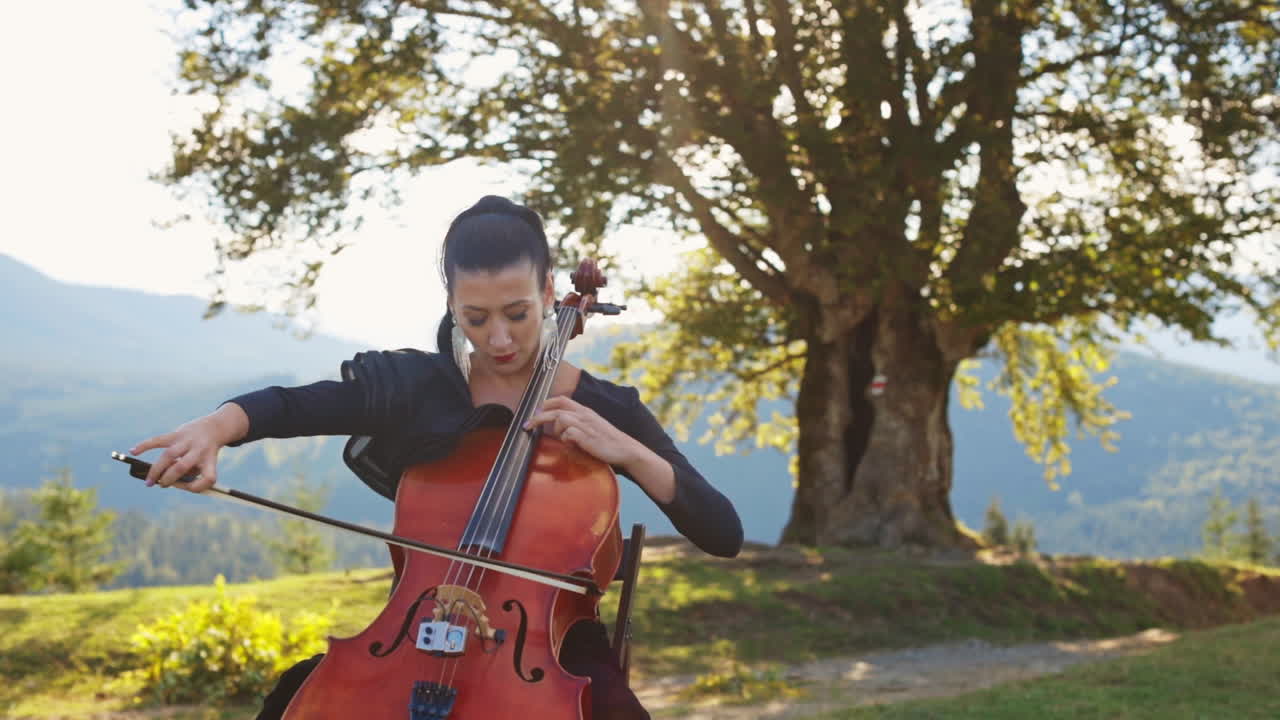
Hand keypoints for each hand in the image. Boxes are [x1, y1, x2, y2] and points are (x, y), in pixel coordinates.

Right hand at [130, 403, 248, 492]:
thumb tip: (164, 480)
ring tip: (149, 481)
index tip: (187, 488)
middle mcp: (200, 450)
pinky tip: (133, 452)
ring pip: (169, 455)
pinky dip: (145, 445)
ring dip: (156, 469)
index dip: (196, 487)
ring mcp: (188, 440)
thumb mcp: (204, 464)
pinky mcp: (177, 433)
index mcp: (210, 460)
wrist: (214, 428)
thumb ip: (188, 474)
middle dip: (168, 479)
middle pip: (181, 466)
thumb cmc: (205, 453)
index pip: (208, 478)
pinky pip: (159, 439)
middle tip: (161, 485)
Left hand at [523, 396, 641, 467]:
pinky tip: (572, 445)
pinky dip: (566, 440)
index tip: (535, 411)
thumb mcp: (591, 427)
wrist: (625, 449)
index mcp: (585, 411)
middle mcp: (584, 415)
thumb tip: (559, 428)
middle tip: (526, 425)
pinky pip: (568, 434)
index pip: (561, 399)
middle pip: (556, 409)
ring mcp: (586, 425)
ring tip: (565, 440)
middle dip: (537, 417)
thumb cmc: (607, 440)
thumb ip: (576, 424)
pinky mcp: (587, 437)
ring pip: (561, 419)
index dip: (546, 403)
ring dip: (556, 430)